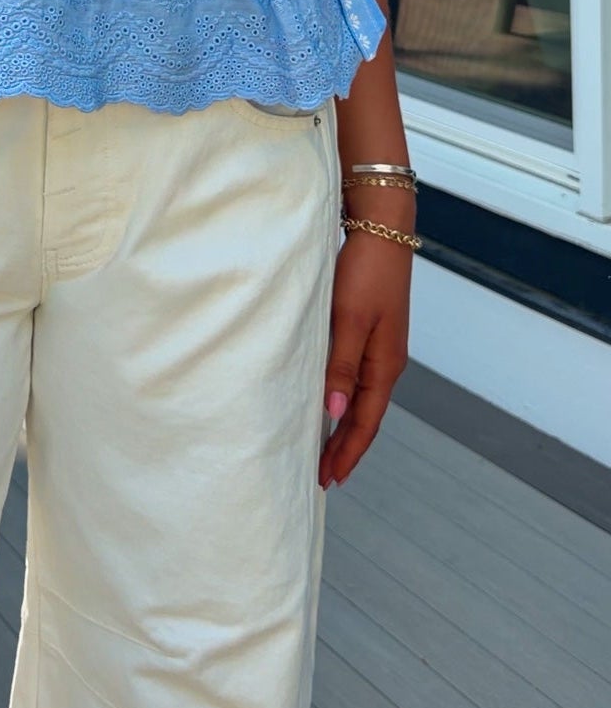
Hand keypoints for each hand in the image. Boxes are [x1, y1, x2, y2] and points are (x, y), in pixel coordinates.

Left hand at [317, 231, 410, 489]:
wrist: (382, 227)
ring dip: (345, 425)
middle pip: (365, 416)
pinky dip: (344, 398)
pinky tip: (330, 401)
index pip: (366, 422)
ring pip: (361, 398)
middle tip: (321, 476)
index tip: (328, 480)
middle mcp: (386, 361)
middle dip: (344, 447)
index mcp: (384, 365)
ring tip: (323, 448)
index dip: (347, 453)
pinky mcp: (371, 330)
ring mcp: (380, 346)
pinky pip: (357, 377)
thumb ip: (341, 367)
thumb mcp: (349, 320)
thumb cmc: (365, 271)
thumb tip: (335, 415)